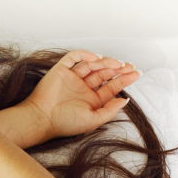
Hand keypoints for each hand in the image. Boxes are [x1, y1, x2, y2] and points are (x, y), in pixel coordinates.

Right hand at [23, 50, 141, 139]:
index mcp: (91, 100)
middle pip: (104, 73)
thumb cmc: (64, 123)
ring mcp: (72, 78)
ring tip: (116, 64)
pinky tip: (96, 58)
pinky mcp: (61, 70)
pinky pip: (74, 57)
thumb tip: (125, 99)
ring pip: (92, 64)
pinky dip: (85, 55)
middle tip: (129, 66)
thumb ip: (110, 110)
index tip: (137, 73)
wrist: (41, 118)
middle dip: (118, 69)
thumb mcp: (93, 120)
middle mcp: (83, 88)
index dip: (124, 79)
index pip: (111, 87)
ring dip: (105, 62)